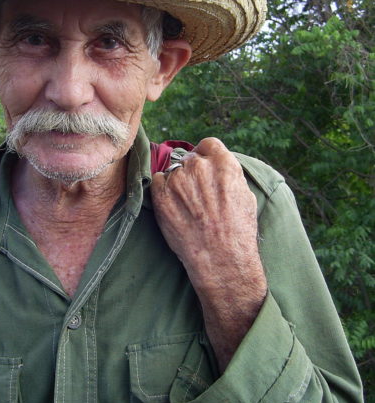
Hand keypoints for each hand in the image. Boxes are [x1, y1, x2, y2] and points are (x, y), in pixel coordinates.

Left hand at [151, 137, 266, 369]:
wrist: (221, 257)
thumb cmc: (237, 230)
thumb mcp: (244, 194)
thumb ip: (228, 174)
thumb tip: (217, 166)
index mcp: (223, 163)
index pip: (208, 144)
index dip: (206, 155)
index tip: (205, 167)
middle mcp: (198, 166)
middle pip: (190, 158)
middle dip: (193, 172)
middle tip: (196, 193)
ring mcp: (178, 179)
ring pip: (173, 170)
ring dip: (178, 182)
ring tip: (187, 206)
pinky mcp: (161, 194)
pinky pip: (158, 181)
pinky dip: (163, 191)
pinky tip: (174, 207)